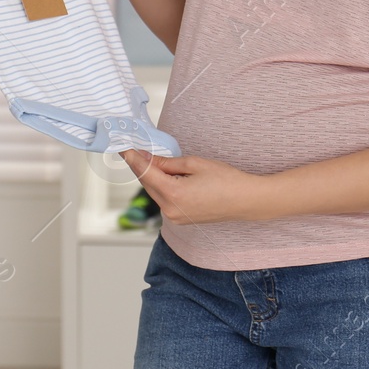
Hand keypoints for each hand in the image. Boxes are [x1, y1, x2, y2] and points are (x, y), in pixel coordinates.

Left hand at [121, 150, 274, 224]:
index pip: (145, 173)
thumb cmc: (226, 180)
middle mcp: (170, 209)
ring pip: (155, 192)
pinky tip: (165, 176)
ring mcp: (175, 217)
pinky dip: (162, 187)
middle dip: (141, 167)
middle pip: (147, 184)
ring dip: (151, 177)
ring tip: (152, 160)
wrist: (245, 201)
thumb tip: (150, 159)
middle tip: (137, 149)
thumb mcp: (195, 164)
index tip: (123, 148)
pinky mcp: (180, 219)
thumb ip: (168, 163)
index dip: (133, 159)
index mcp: (173, 194)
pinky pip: (164, 200)